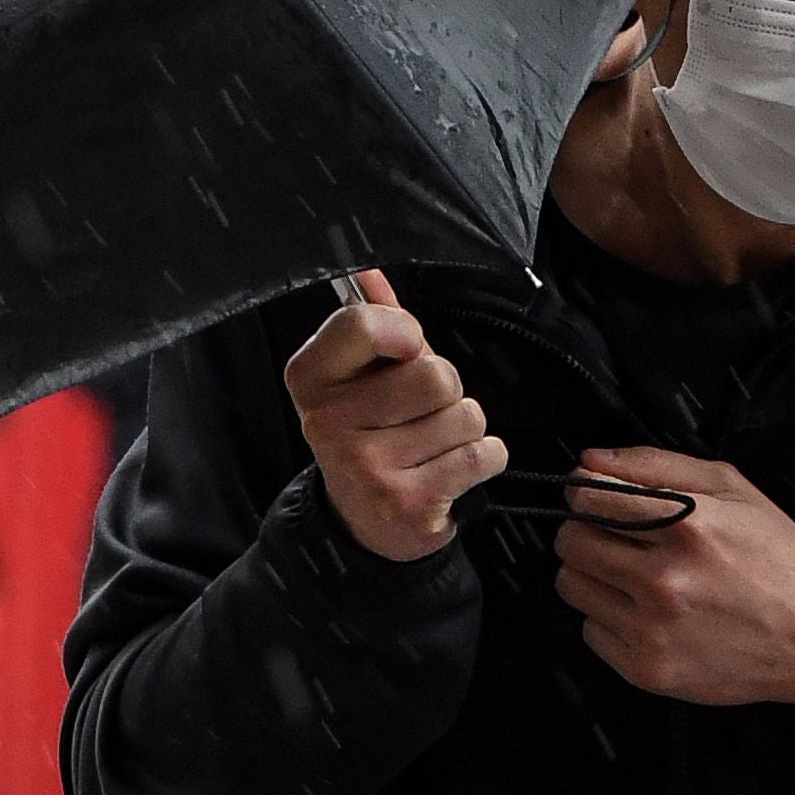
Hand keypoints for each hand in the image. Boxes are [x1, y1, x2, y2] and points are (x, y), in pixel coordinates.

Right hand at [282, 268, 508, 562]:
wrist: (365, 523)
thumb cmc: (372, 433)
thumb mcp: (361, 377)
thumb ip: (371, 322)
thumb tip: (368, 272)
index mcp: (311, 378)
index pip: (364, 324)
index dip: (405, 332)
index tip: (406, 350)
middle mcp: (329, 422)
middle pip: (435, 374)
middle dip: (446, 390)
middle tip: (420, 413)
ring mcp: (366, 467)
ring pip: (465, 415)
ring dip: (464, 428)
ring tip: (432, 446)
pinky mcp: (406, 504)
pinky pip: (482, 453)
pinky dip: (484, 458)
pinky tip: (451, 471)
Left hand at [553, 447, 794, 714]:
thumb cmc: (779, 561)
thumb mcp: (732, 489)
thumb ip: (655, 465)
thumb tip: (591, 463)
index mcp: (688, 526)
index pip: (589, 498)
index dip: (588, 492)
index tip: (599, 497)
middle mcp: (666, 580)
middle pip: (571, 542)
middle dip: (588, 531)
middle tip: (619, 537)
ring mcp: (654, 630)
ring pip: (572, 586)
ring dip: (595, 575)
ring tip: (635, 575)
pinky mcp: (648, 670)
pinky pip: (590, 631)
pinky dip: (610, 618)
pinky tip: (648, 611)